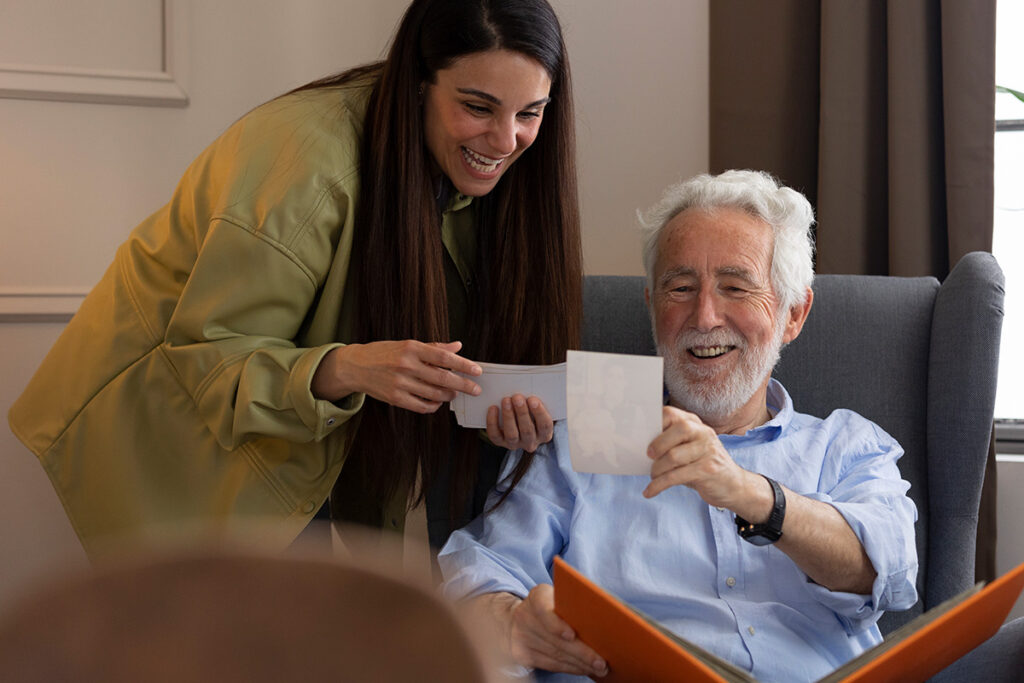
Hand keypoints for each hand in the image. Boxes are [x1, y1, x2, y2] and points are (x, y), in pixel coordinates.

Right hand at [311, 340, 480, 412]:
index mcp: (411, 348)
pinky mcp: (394, 398)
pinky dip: (433, 406)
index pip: (443, 357)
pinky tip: (438, 402)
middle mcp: (406, 365)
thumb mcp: (408, 345)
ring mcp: (399, 383)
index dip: (463, 365)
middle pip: (442, 378)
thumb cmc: (385, 353)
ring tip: (454, 393)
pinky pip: (421, 406)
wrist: (356, 366)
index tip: (477, 371)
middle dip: (463, 385)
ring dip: (449, 396)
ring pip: (434, 394)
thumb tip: (458, 347)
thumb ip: (434, 348)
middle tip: (475, 389)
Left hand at [485, 394, 553, 451]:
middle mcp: (530, 442)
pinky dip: (493, 422)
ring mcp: (515, 444)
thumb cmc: (531, 410)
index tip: (533, 400)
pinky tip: (493, 408)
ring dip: (508, 416)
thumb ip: (535, 401)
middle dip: (522, 413)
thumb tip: (528, 386)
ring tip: (506, 400)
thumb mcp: (537, 407)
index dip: (539, 413)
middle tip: (517, 397)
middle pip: (527, 430)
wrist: (518, 419)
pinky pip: (495, 435)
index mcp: (544, 434)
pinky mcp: (500, 442)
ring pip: (512, 434)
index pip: (545, 425)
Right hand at [490, 587, 606, 676]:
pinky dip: (570, 668)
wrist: (520, 617)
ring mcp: (521, 637)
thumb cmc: (552, 605)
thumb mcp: (559, 596)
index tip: (571, 635)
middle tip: (601, 662)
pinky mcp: (522, 654)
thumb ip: (573, 603)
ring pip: (554, 654)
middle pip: (554, 638)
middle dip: (580, 652)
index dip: (556, 623)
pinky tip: (584, 669)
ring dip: (579, 664)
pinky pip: (550, 664)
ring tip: (599, 668)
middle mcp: (525, 616)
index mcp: (537, 597)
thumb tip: (601, 618)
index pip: (543, 609)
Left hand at [643, 406, 763, 512]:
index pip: (671, 414)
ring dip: (657, 470)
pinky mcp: (707, 470)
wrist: (734, 486)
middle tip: (648, 457)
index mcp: (695, 424)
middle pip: (678, 429)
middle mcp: (704, 433)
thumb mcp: (690, 449)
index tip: (640, 436)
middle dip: (658, 444)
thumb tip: (638, 445)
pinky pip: (676, 477)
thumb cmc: (703, 465)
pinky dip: (658, 485)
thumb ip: (671, 442)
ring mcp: (708, 451)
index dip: (653, 422)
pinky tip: (650, 491)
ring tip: (653, 477)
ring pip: (674, 456)